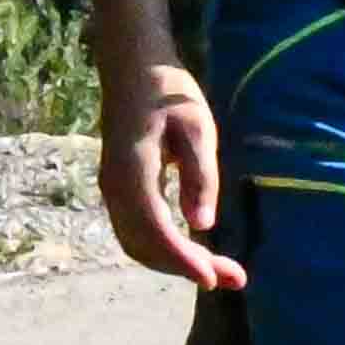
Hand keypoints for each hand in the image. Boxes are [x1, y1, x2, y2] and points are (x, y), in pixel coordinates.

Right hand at [98, 58, 243, 286]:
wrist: (133, 66)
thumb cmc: (169, 92)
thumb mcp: (196, 126)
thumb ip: (200, 175)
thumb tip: (204, 225)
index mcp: (133, 172)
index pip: (156, 230)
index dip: (183, 259)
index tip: (213, 278)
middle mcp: (115, 187)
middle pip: (144, 246)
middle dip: (185, 268)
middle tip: (233, 278)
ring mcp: (112, 189)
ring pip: (137, 244)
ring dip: (173, 263)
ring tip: (217, 270)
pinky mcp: (117, 188)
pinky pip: (135, 232)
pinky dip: (162, 249)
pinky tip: (191, 249)